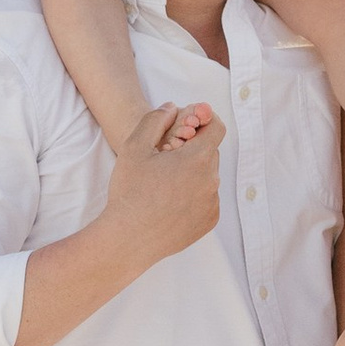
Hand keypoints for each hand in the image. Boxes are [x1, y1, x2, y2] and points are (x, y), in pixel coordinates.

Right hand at [103, 98, 223, 265]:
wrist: (128, 238)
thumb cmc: (130, 191)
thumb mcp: (135, 146)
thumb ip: (155, 119)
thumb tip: (172, 108)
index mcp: (198, 158)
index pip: (216, 127)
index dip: (204, 122)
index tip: (188, 127)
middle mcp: (212, 180)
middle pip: (210, 153)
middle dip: (192, 151)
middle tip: (165, 160)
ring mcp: (212, 203)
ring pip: (207, 177)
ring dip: (191, 174)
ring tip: (163, 185)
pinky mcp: (209, 222)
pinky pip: (206, 200)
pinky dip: (193, 196)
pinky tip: (169, 203)